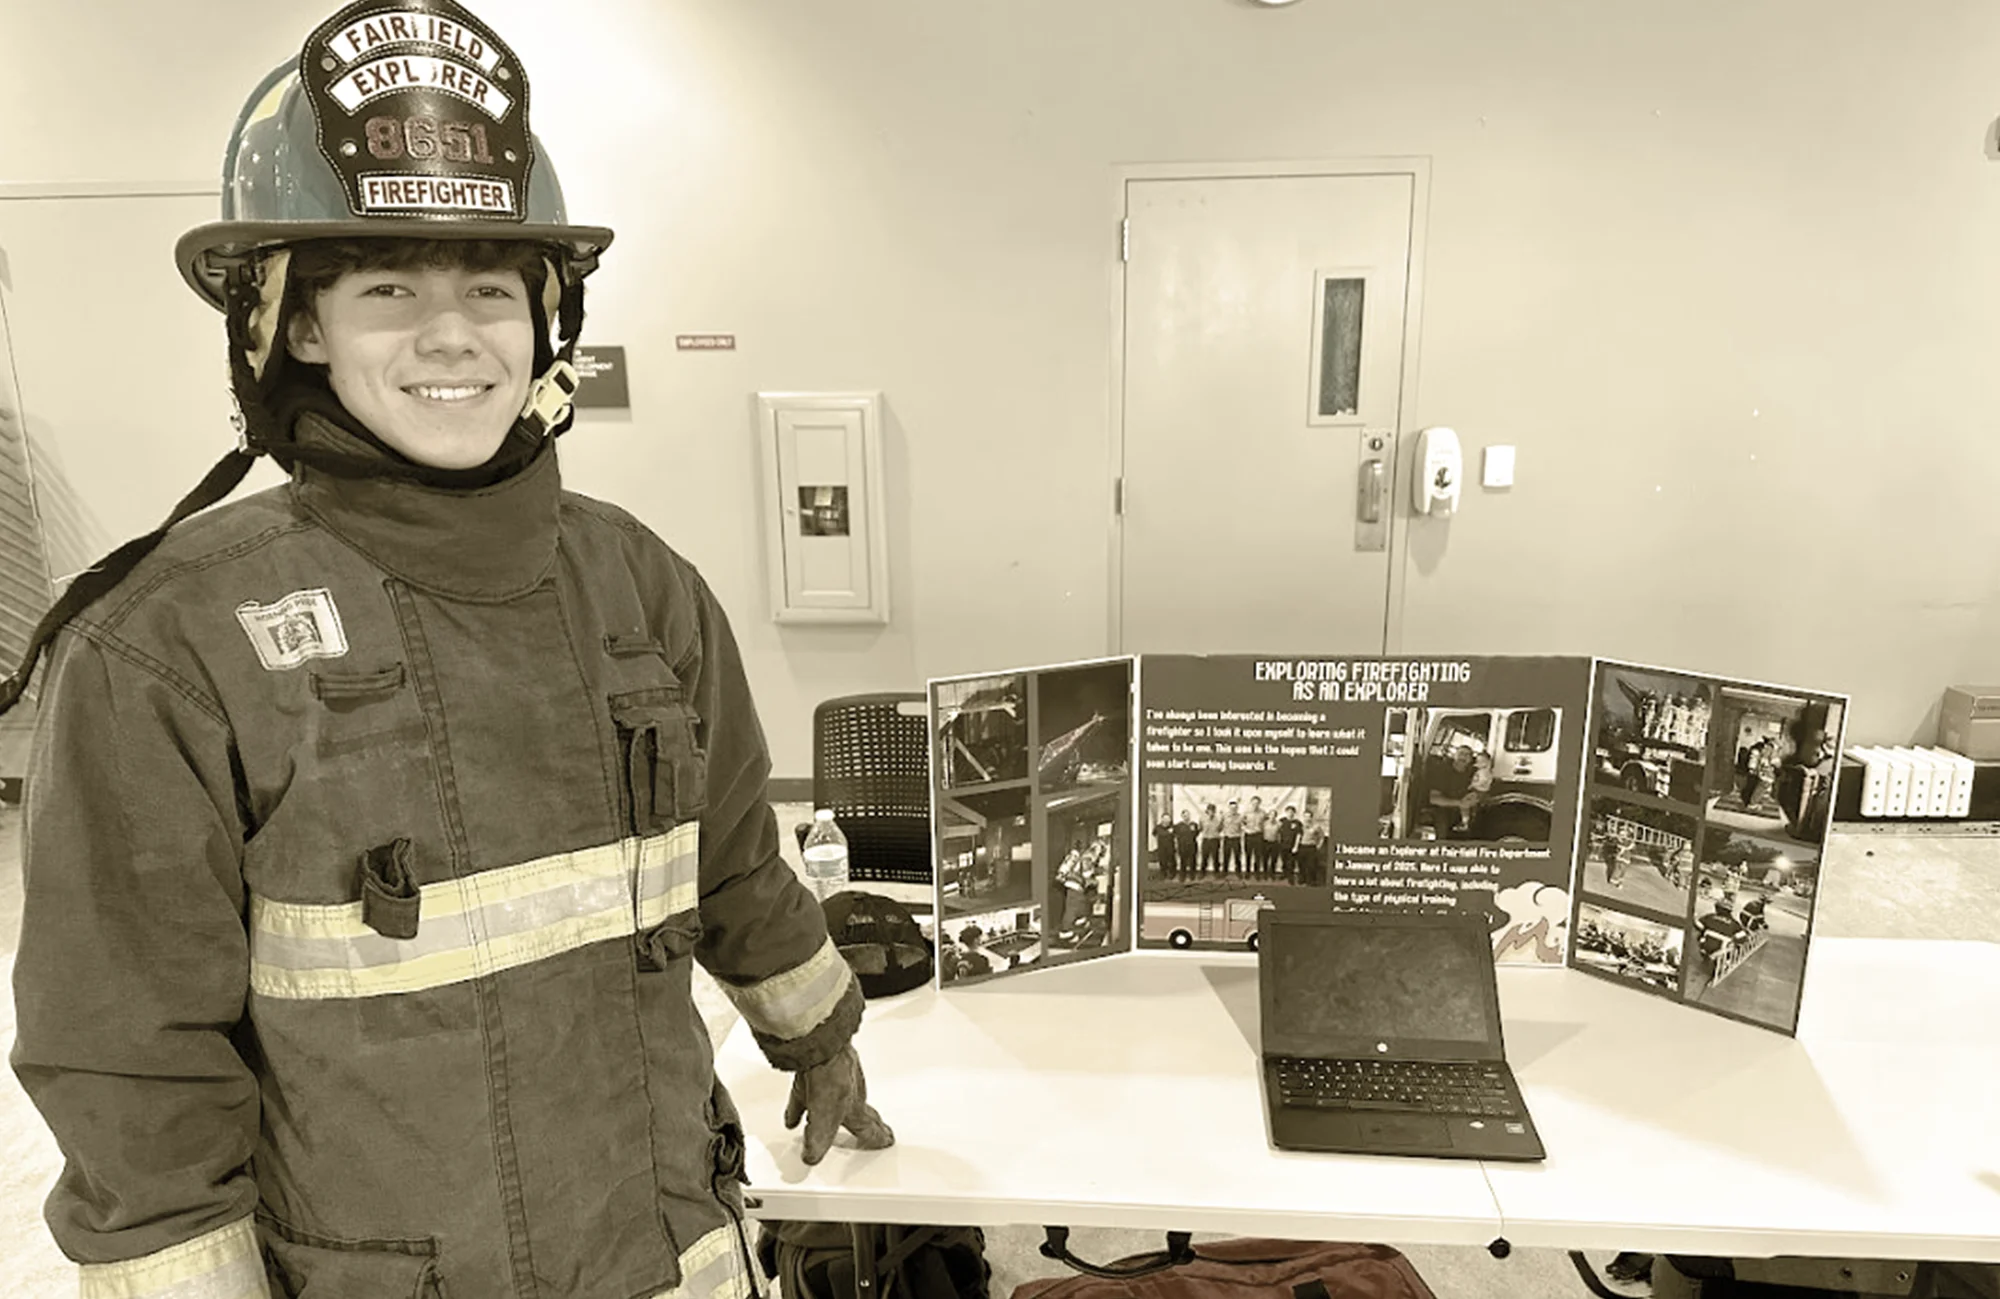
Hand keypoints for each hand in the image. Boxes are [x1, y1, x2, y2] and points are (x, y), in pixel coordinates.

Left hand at [783, 1044, 894, 1164]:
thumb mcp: (825, 1123)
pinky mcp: (817, 1068)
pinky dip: (802, 1103)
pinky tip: (792, 1113)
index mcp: (856, 1109)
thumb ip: (818, 1142)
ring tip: (832, 1122)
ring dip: (838, 1111)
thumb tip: (812, 1156)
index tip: (887, 1141)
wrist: (821, 1046)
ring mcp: (835, 1078)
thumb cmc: (832, 1078)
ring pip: (837, 1100)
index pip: (869, 1129)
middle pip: (861, 1113)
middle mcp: (850, 1093)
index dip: (876, 1138)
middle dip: (869, 1123)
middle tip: (878, 1129)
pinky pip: (810, 1091)